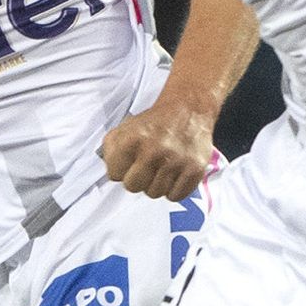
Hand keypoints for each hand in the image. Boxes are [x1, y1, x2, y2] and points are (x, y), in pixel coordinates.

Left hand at [101, 92, 217, 202]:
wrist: (189, 109)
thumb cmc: (156, 122)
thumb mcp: (126, 127)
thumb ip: (111, 149)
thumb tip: (112, 171)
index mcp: (133, 138)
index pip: (115, 174)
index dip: (121, 169)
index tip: (128, 164)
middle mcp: (154, 150)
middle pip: (133, 187)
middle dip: (137, 179)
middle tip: (145, 168)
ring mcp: (175, 161)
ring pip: (154, 193)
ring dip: (156, 184)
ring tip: (161, 168)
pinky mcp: (194, 169)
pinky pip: (175, 196)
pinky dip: (174, 189)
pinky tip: (174, 175)